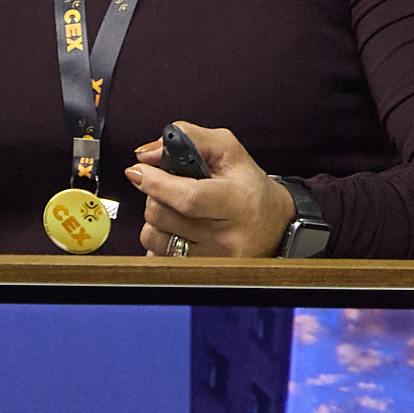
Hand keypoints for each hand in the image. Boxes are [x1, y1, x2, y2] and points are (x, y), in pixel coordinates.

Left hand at [129, 121, 294, 257]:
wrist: (275, 226)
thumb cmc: (249, 186)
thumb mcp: (229, 150)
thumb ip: (190, 139)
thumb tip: (147, 154)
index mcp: (238, 202)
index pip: (189, 197)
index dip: (156, 183)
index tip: (138, 171)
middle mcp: (226, 237)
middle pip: (165, 215)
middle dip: (154, 195)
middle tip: (167, 187)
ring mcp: (213, 260)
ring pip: (155, 236)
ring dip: (154, 218)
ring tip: (176, 209)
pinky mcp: (200, 273)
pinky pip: (157, 256)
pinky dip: (159, 239)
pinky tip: (177, 230)